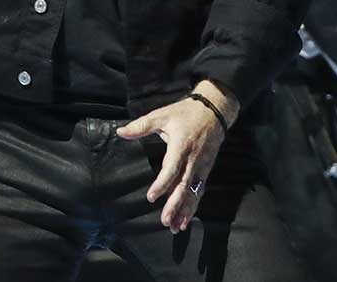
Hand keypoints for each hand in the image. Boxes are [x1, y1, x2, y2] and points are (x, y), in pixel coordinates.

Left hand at [116, 80, 238, 232]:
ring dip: (184, 210)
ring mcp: (202, 166)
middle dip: (175, 205)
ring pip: (193, 191)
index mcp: (181, 145)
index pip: (172, 168)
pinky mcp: (207, 169)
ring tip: (174, 227)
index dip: (162, 183)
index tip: (151, 197)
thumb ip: (141, 126)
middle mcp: (193, 158)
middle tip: (165, 220)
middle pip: (184, 185)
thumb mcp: (163, 115)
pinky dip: (193, 206)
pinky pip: (199, 190)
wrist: (215, 110)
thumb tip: (120, 132)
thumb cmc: (186, 113)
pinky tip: (186, 220)